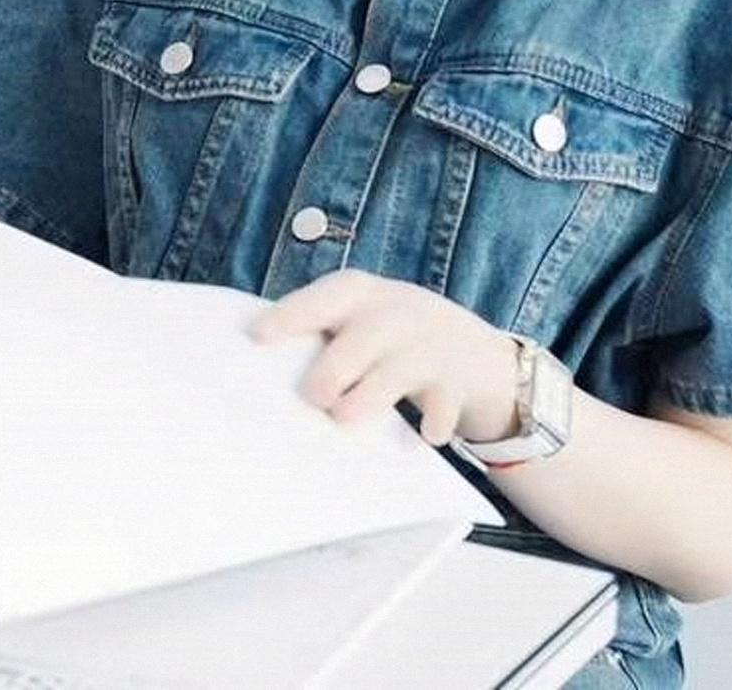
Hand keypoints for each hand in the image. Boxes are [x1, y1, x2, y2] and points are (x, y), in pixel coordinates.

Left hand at [252, 270, 524, 445]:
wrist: (475, 350)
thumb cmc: (389, 336)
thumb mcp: (361, 318)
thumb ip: (323, 334)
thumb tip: (256, 369)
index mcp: (360, 294)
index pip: (324, 298)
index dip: (292, 314)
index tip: (258, 336)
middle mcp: (396, 312)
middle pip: (363, 336)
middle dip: (335, 366)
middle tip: (312, 395)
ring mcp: (430, 344)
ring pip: (399, 369)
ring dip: (371, 394)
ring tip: (344, 418)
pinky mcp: (458, 380)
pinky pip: (447, 402)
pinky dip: (437, 420)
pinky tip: (427, 437)